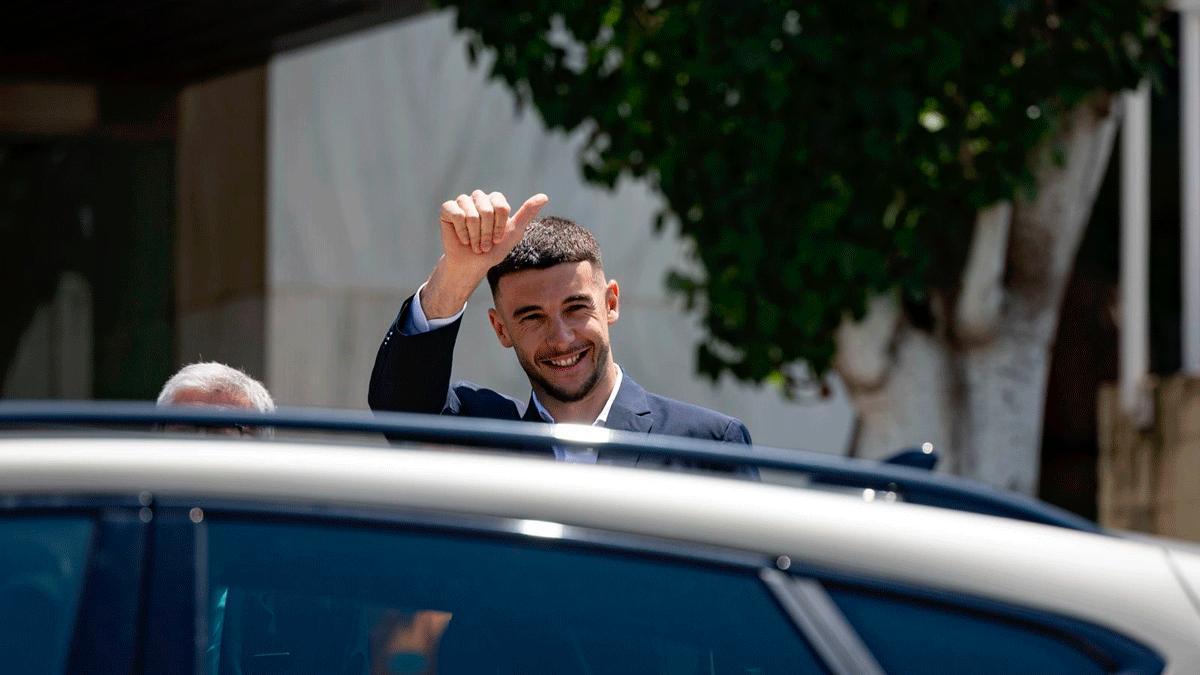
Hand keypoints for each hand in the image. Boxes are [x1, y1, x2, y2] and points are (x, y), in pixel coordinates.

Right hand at [421, 190, 547, 318]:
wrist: (472, 264)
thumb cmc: (493, 250)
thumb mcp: (513, 233)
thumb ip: (527, 214)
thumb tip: (544, 197)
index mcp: (495, 200)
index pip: (500, 206)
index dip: (499, 226)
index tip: (497, 239)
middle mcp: (479, 198)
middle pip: (486, 209)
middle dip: (486, 232)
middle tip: (484, 244)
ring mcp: (462, 202)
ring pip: (471, 213)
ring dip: (474, 235)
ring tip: (474, 244)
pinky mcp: (448, 209)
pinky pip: (456, 213)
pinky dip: (461, 231)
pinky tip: (463, 239)